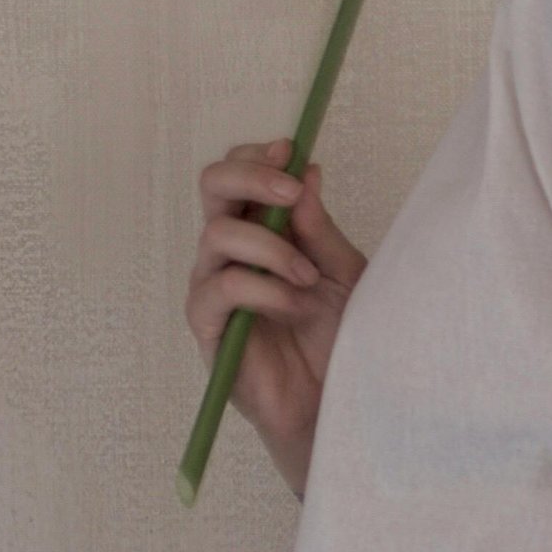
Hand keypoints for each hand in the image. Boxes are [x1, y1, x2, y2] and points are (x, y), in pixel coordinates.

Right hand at [185, 137, 367, 495]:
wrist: (337, 400)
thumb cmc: (339, 336)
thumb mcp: (343, 273)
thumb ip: (321, 228)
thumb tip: (306, 171)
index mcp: (261, 228)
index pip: (240, 172)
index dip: (259, 155)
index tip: (291, 151)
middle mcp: (231, 250)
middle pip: (213, 185)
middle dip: (250, 177)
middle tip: (290, 194)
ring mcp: (214, 285)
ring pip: (216, 235)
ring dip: (269, 246)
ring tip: (308, 276)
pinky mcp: (207, 326)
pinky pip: (221, 288)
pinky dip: (262, 288)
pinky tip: (293, 305)